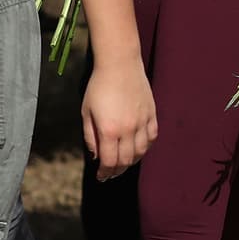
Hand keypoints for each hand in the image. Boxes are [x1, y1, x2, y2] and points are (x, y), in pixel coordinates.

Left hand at [81, 56, 157, 180]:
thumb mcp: (86, 112)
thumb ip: (90, 136)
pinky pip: (152, 137)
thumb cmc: (98, 86)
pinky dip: (145, 147)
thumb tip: (96, 156)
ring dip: (132, 161)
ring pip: (141, 152)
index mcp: (109, 130)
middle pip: (126, 160)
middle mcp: (128, 129)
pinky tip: (138, 147)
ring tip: (124, 162)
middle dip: (117, 170)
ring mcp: (142, 121)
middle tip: (111, 172)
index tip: (101, 176)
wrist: (119, 63)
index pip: (109, 162)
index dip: (105, 173)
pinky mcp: (151, 113)